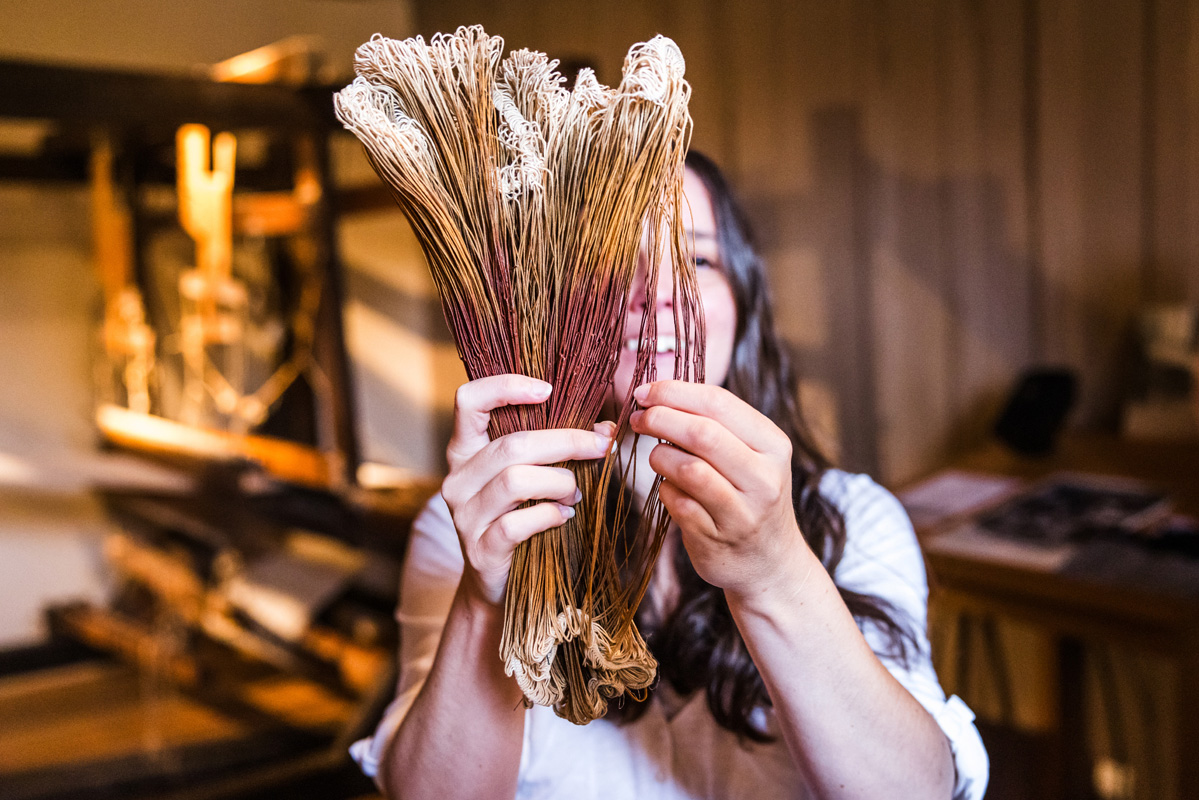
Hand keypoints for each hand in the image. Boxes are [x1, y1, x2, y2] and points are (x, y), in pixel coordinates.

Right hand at [442, 374, 614, 604]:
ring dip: (560, 482)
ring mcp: (464, 515)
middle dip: (565, 442)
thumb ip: (557, 448)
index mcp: (465, 450)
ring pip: (516, 481)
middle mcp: (457, 478)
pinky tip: (564, 516)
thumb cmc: (518, 515)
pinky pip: (518, 524)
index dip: (505, 387)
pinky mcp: (480, 549)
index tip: (548, 391)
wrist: (494, 580)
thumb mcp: (529, 475)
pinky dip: (550, 515)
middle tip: (599, 447)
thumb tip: (606, 430)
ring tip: (575, 493)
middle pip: (512, 445)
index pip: (469, 401)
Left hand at [629, 380, 807, 600]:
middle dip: (660, 419)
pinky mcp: (717, 539)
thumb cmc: (750, 495)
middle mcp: (764, 478)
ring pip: (688, 469)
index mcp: (773, 445)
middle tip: (637, 419)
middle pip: (702, 433)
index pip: (719, 403)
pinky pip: (677, 502)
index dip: (674, 392)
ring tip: (656, 457)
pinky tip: (669, 488)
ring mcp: (742, 512)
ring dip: (659, 456)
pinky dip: (664, 490)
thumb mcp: (752, 455)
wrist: (770, 562)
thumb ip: (717, 425)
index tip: (644, 392)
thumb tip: (659, 395)